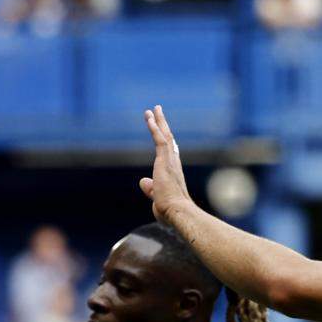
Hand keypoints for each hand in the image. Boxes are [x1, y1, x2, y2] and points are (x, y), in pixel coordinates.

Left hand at [138, 105, 191, 226]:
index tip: (167, 134)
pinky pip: (159, 139)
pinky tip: (149, 117)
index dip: (168, 143)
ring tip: (153, 109)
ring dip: (159, 121)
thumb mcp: (157, 200)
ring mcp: (170, 161)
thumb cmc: (170, 212)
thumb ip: (151, 190)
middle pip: (169, 140)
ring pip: (165, 136)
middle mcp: (174, 164)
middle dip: (163, 125)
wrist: (178, 213)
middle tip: (159, 112)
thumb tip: (143, 182)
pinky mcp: (165, 161)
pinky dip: (154, 127)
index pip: (170, 154)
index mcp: (173, 173)